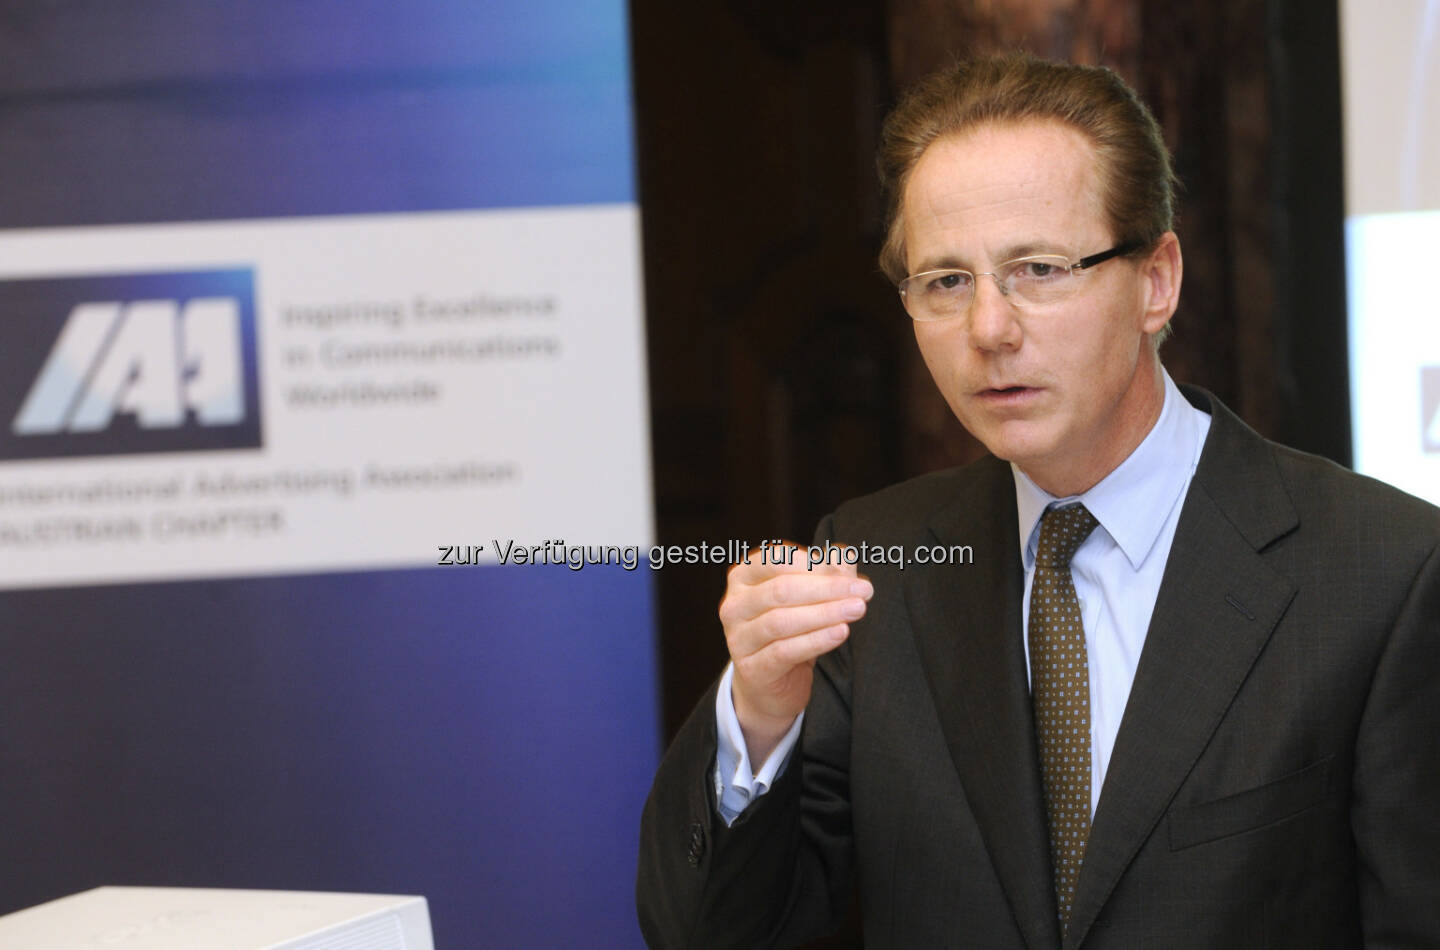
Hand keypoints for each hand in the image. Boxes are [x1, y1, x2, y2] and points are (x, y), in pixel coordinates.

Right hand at [719, 543, 872, 763]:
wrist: (772, 682)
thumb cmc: (791, 630)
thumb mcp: (810, 597)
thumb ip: (827, 573)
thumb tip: (845, 557)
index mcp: (744, 577)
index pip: (777, 560)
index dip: (815, 564)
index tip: (850, 573)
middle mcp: (735, 604)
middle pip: (781, 590)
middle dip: (827, 589)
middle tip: (864, 591)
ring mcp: (738, 638)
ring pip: (781, 621)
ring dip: (825, 614)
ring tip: (857, 609)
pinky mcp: (751, 668)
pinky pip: (784, 651)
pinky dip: (816, 640)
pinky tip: (841, 632)